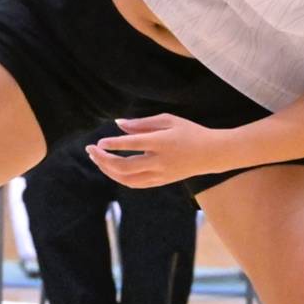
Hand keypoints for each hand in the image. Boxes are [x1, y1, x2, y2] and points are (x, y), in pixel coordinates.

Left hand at [87, 114, 222, 188]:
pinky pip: (136, 184)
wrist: (212, 154)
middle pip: (125, 166)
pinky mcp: (161, 182)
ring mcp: (160, 174)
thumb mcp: (168, 120)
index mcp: (161, 143)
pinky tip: (112, 170)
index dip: (113, 144)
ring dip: (109, 171)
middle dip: (103, 159)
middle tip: (91, 150)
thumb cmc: (190, 132)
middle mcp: (159, 161)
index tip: (99, 142)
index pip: (132, 145)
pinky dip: (121, 178)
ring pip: (127, 179)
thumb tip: (118, 124)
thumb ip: (142, 123)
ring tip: (98, 160)